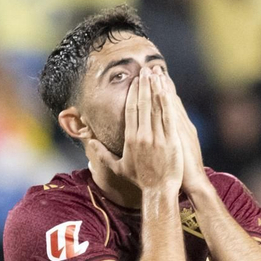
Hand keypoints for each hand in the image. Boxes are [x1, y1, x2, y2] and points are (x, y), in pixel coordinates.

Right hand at [89, 71, 181, 195]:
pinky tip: (167, 89)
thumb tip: (89, 142)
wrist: (159, 190)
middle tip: (146, 69)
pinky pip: (168, 116)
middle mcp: (142, 136)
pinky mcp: (171, 140)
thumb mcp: (117, 168)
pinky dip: (167, 101)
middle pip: (142, 104)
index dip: (133, 93)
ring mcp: (157, 137)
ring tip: (157, 73)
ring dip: (156, 88)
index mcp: (130, 139)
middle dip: (144, 85)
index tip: (135, 80)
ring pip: (156, 107)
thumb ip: (102, 154)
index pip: (131, 110)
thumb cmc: (140, 180)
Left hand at [160, 74, 209, 196]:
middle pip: (167, 100)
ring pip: (168, 103)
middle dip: (159, 84)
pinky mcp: (178, 135)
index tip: (154, 77)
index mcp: (181, 128)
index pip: (168, 104)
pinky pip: (170, 113)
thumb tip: (159, 132)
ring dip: (161, 87)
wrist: (194, 183)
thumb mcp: (178, 151)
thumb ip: (170, 139)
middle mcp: (181, 125)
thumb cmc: (183, 171)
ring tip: (154, 72)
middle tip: (152, 68)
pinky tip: (161, 88)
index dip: (161, 90)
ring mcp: (180, 129)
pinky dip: (166, 100)